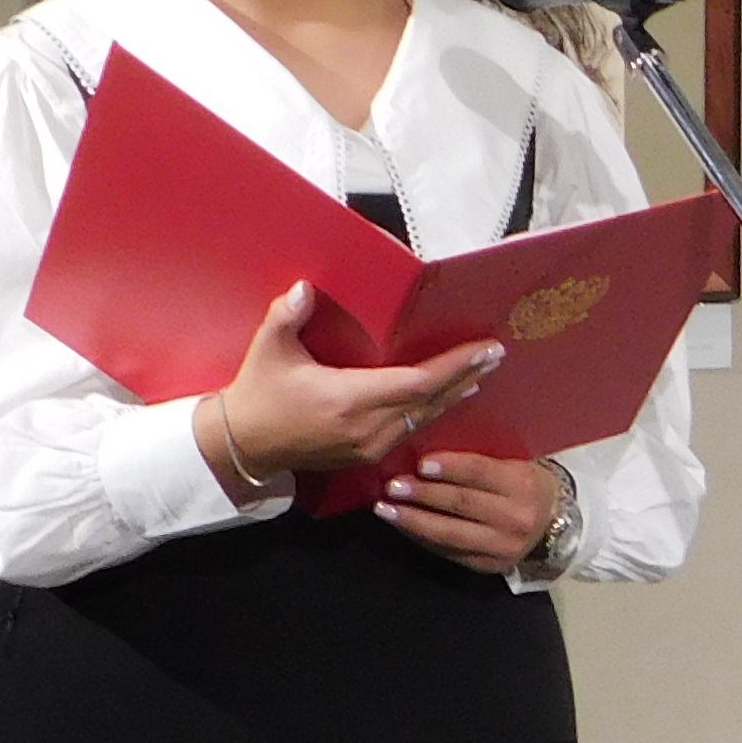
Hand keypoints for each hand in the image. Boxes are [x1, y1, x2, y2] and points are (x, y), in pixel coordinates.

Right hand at [216, 282, 502, 480]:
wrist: (245, 445)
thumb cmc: (259, 393)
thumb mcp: (267, 349)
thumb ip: (286, 315)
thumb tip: (305, 287)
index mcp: (348, 400)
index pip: (418, 382)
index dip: (455, 366)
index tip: (484, 349)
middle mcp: (367, 427)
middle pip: (432, 401)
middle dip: (466, 376)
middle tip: (496, 354)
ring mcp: (370, 446)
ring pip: (425, 418)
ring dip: (454, 394)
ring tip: (481, 372)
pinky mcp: (368, 455)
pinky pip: (412, 431)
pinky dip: (434, 411)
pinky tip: (450, 398)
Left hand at [378, 449, 564, 575]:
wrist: (552, 523)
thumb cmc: (523, 483)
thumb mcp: (513, 463)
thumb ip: (477, 459)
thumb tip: (424, 450)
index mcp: (523, 485)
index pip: (481, 473)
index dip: (449, 467)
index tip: (420, 463)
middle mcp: (516, 518)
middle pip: (462, 504)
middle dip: (422, 494)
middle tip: (392, 485)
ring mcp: (502, 547)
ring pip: (450, 533)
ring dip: (412, 520)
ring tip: (385, 509)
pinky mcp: (487, 566)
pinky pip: (447, 551)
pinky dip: (420, 537)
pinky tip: (401, 525)